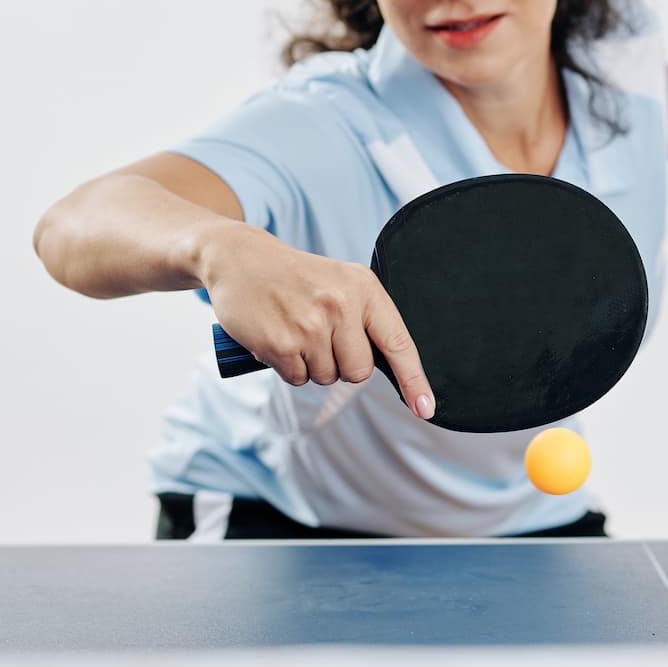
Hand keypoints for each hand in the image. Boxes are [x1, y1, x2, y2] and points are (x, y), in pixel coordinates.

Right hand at [198, 222, 435, 418]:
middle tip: (321, 337)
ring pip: (327, 377)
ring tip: (296, 331)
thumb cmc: (300, 278)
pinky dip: (288, 368)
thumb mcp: (343, 283)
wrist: (241, 259)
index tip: (426, 408)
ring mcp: (310, 326)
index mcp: (364, 289)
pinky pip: (298, 379)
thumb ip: (368, 319)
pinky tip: (279, 339)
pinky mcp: (280, 343)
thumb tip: (394, 369)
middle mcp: (341, 306)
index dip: (414, 380)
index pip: (398, 343)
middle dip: (342, 365)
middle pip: (359, 372)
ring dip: (312, 365)